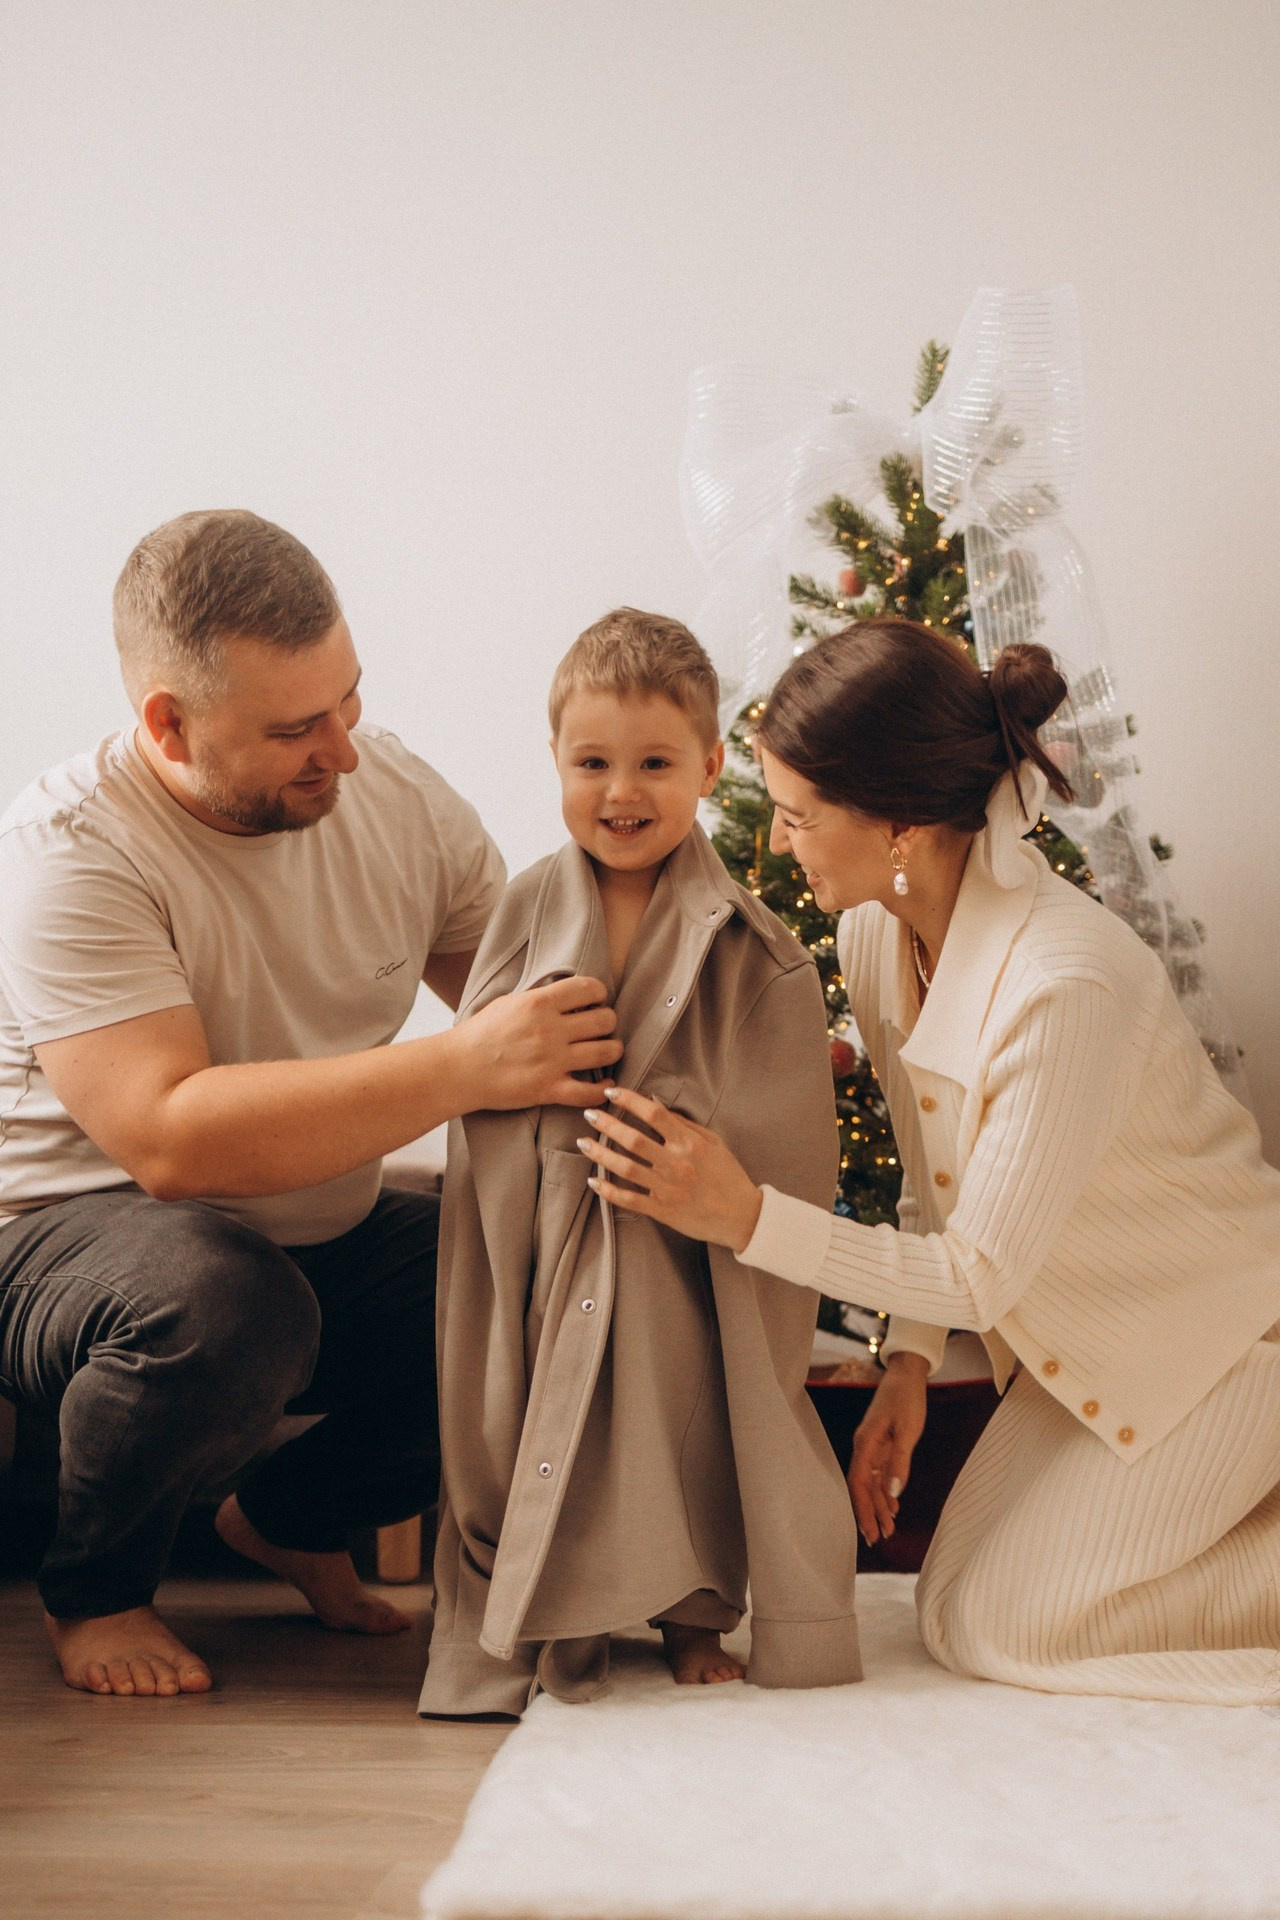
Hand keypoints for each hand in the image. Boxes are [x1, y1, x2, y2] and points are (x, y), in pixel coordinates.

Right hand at [457, 976, 621, 1109]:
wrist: (458, 1069)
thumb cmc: (479, 1034)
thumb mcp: (508, 1003)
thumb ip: (539, 998)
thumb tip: (566, 993)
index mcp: (539, 1003)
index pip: (589, 988)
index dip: (599, 993)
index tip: (595, 1001)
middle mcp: (549, 1030)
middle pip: (605, 1020)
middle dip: (608, 1022)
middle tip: (602, 1027)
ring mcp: (551, 1061)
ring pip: (606, 1052)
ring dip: (613, 1051)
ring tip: (608, 1051)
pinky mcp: (548, 1090)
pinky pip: (590, 1092)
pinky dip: (604, 1090)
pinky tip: (606, 1085)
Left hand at [576, 1086, 763, 1251]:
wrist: (741, 1216)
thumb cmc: (727, 1175)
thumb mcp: (713, 1142)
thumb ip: (684, 1123)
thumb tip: (654, 1104)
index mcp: (690, 1143)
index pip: (654, 1115)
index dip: (630, 1101)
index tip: (612, 1092)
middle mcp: (677, 1164)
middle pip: (633, 1140)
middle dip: (607, 1124)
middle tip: (589, 1114)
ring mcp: (668, 1189)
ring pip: (626, 1168)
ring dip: (600, 1154)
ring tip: (583, 1142)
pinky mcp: (663, 1210)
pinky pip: (629, 1199)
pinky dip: (608, 1191)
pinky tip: (592, 1181)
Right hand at [848, 1352, 927, 1546]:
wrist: (907, 1374)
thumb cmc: (907, 1398)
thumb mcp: (908, 1430)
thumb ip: (900, 1461)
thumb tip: (894, 1492)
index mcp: (866, 1443)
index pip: (859, 1483)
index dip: (863, 1509)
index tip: (870, 1532)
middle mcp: (864, 1447)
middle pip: (862, 1487)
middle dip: (868, 1514)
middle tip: (878, 1540)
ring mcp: (872, 1446)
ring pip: (871, 1482)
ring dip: (878, 1505)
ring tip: (888, 1529)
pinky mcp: (881, 1444)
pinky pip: (879, 1473)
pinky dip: (884, 1491)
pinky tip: (892, 1506)